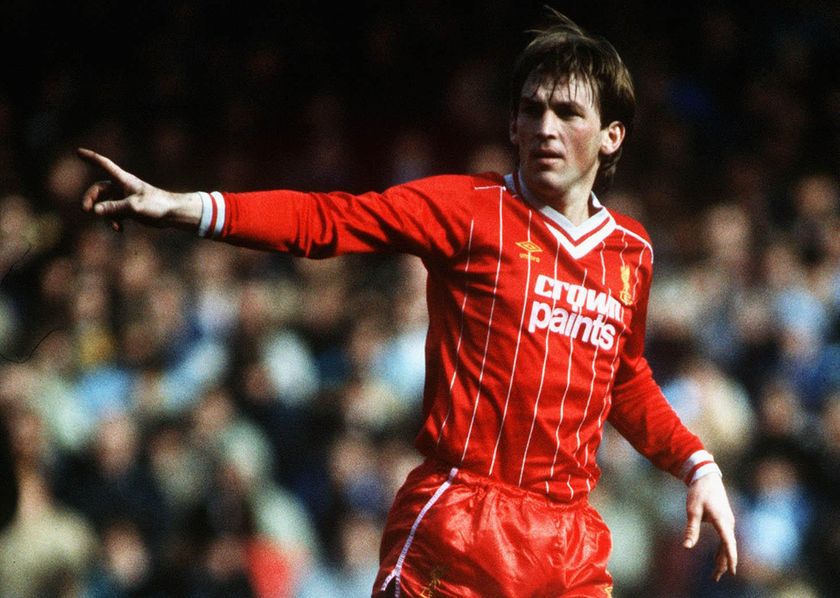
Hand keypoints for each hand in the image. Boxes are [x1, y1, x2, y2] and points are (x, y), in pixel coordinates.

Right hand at [78, 148, 201, 230]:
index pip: (104, 164)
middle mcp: (122, 186)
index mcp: (123, 180)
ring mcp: (124, 197)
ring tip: (113, 226)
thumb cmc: (156, 205)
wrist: (171, 213)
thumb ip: (113, 208)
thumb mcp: (133, 207)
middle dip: (90, 199)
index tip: (77, 151)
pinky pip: (113, 213)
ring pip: (105, 203)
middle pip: (99, 189)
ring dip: (105, 215)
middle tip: (86, 210)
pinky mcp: (128, 208)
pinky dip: (114, 221)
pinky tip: (119, 229)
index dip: (90, 158)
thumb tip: (94, 210)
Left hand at [683, 473, 736, 581]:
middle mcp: (729, 523)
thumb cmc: (699, 493)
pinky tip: (718, 559)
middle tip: (716, 578)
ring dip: (722, 558)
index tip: (732, 571)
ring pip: (727, 544)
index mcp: (722, 521)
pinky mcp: (725, 521)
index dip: (730, 558)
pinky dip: (722, 550)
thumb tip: (686, 546)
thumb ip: (691, 529)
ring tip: (716, 573)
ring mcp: (728, 522)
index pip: (728, 543)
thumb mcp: (692, 511)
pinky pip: (726, 539)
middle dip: (723, 563)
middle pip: (728, 547)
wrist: (706, 477)